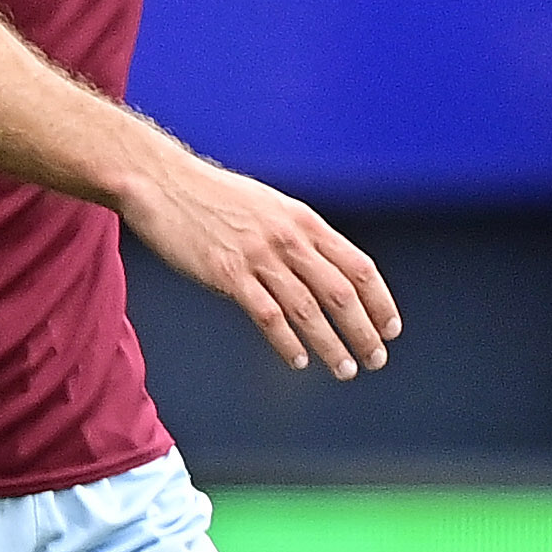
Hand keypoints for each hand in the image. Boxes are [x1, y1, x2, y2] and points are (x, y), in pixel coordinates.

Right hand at [119, 144, 398, 379]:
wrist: (162, 183)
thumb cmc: (212, 197)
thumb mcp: (269, 207)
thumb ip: (296, 237)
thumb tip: (321, 269)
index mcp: (304, 222)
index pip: (359, 267)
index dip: (380, 302)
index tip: (390, 329)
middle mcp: (288, 239)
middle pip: (340, 293)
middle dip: (364, 331)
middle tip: (376, 359)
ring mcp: (257, 256)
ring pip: (308, 310)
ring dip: (331, 344)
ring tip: (345, 369)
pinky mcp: (226, 273)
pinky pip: (267, 315)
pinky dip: (287, 342)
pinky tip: (299, 360)